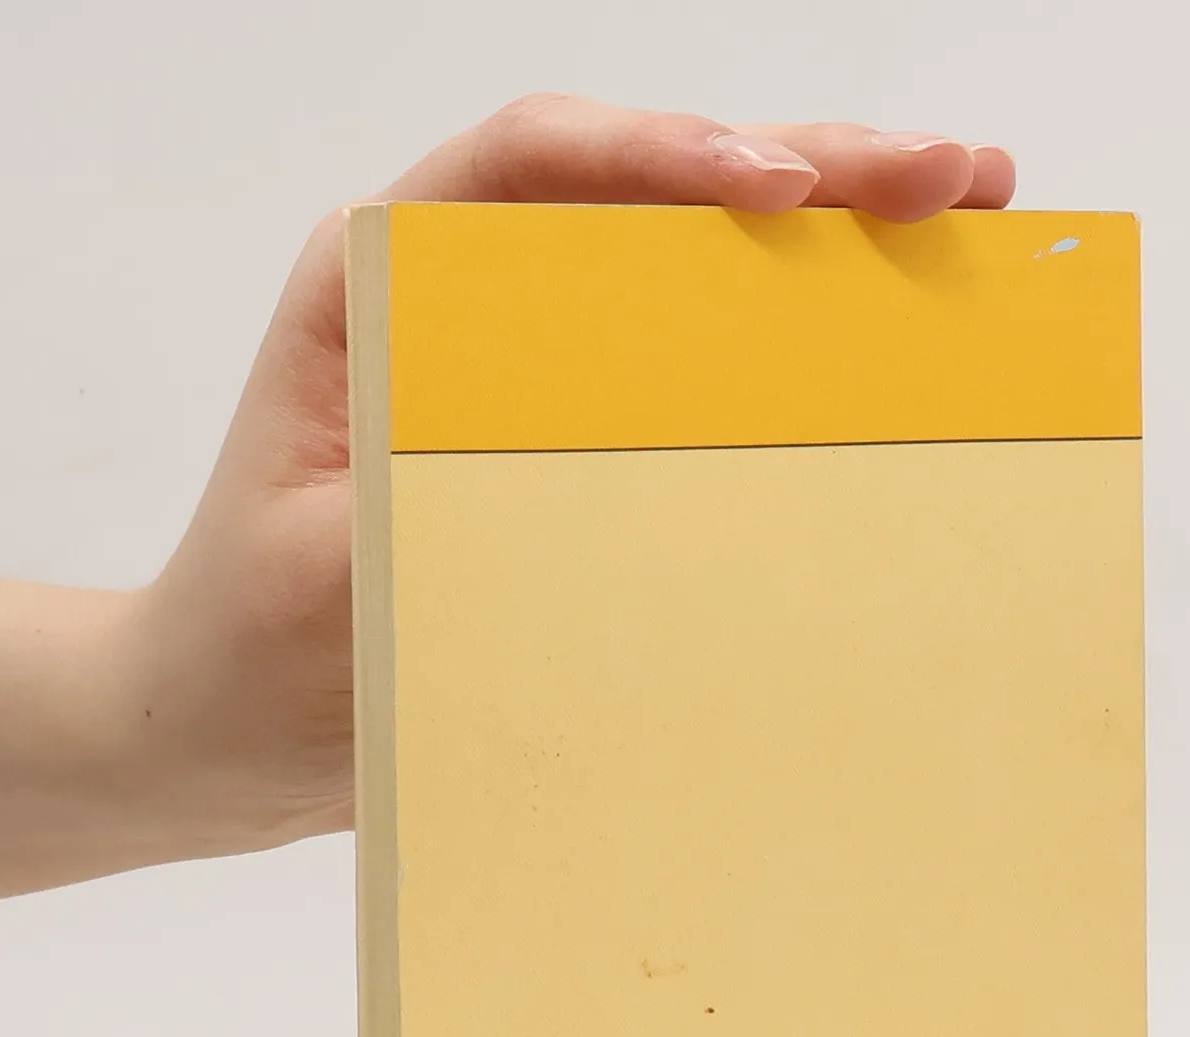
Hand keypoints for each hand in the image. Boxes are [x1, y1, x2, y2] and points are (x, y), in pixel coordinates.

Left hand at [138, 97, 1015, 850]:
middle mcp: (460, 302)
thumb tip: (581, 507)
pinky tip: (884, 334)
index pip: (532, 167)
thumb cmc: (251, 652)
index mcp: (381, 289)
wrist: (226, 730)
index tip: (780, 190)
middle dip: (805, 165)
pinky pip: (692, 375)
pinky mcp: (573, 445)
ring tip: (963, 215)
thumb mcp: (321, 581)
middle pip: (641, 189)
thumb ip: (419, 524)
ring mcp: (527, 370)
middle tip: (950, 176)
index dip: (664, 154)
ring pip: (686, 265)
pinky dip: (791, 348)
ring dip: (827, 235)